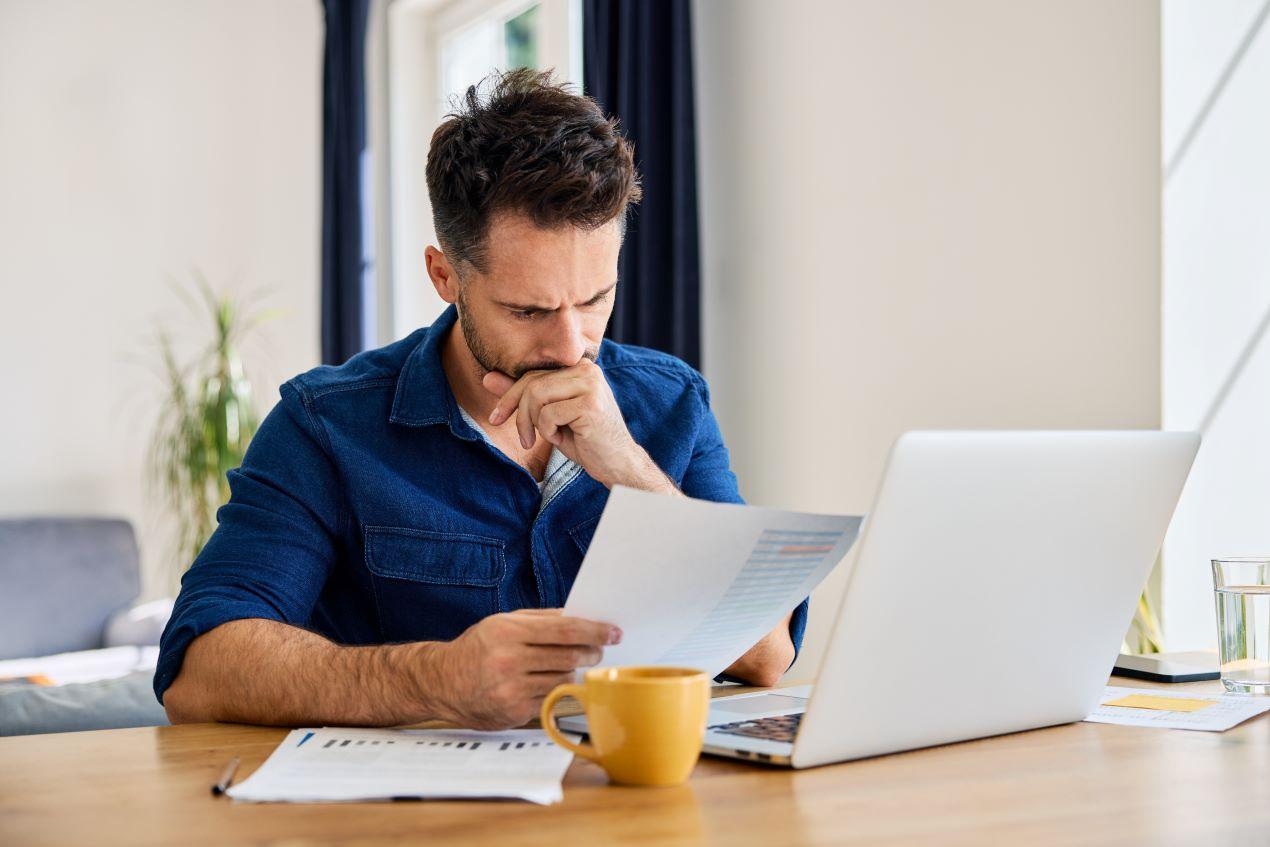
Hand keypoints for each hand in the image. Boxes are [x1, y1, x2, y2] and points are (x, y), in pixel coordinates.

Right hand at [424, 609, 620, 729]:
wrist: (441, 682)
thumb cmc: (476, 648)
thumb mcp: (502, 623)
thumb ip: (541, 619)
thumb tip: (580, 616)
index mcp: (507, 631)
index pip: (564, 630)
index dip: (594, 631)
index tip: (613, 632)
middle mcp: (508, 660)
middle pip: (569, 656)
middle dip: (592, 652)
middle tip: (598, 650)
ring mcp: (511, 689)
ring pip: (564, 679)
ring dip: (573, 671)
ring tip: (567, 664)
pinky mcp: (513, 712)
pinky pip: (550, 699)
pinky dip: (556, 690)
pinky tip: (548, 682)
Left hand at [484, 361, 676, 491]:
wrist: (617, 464)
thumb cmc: (585, 440)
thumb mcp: (549, 416)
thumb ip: (523, 394)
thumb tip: (487, 377)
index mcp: (579, 367)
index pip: (533, 374)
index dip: (509, 396)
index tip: (496, 418)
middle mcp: (587, 369)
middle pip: (531, 383)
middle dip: (518, 413)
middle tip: (523, 439)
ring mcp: (590, 384)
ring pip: (536, 396)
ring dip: (533, 424)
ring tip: (548, 438)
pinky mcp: (590, 404)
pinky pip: (548, 414)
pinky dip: (548, 432)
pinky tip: (563, 438)